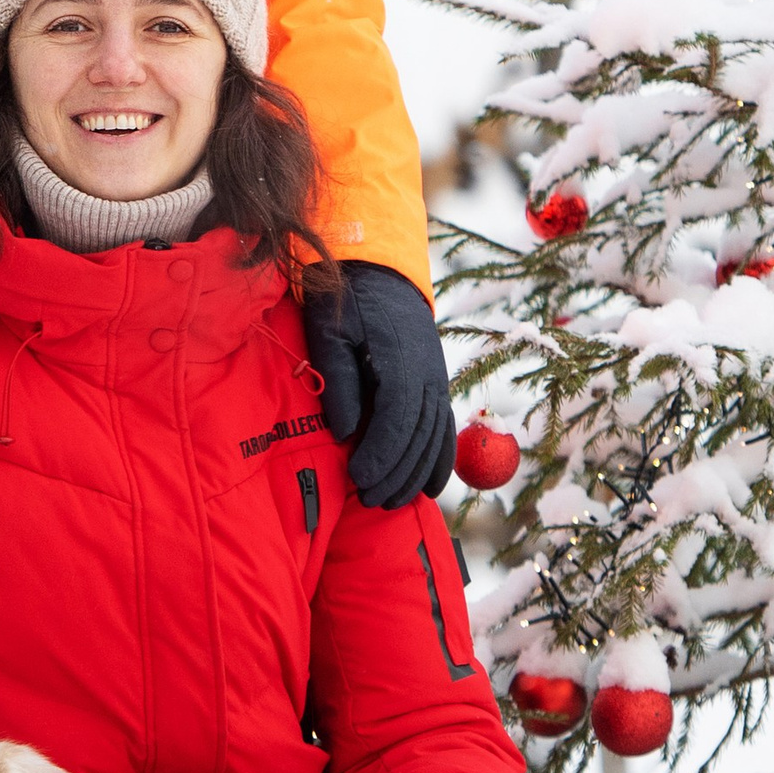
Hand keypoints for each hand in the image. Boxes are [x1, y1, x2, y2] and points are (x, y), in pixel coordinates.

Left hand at [311, 261, 453, 506]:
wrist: (379, 270)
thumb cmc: (344, 299)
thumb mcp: (329, 331)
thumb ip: (339, 380)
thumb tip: (345, 432)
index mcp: (401, 359)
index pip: (397, 418)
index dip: (381, 454)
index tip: (360, 478)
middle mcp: (427, 372)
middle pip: (419, 435)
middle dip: (396, 473)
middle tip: (369, 499)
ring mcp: (436, 378)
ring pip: (435, 437)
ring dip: (415, 473)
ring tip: (390, 502)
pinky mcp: (435, 382)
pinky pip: (444, 428)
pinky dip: (439, 460)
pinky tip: (429, 488)